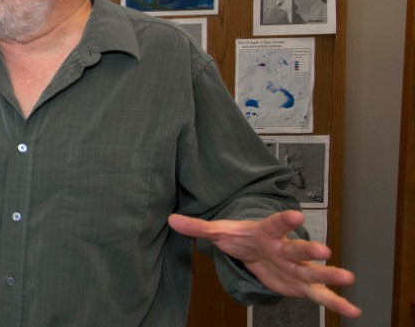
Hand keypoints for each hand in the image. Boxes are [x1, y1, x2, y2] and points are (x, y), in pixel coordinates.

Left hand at [168, 211, 359, 317]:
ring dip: (330, 275)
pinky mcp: (301, 284)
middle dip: (310, 251)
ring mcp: (295, 267)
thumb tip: (170, 220)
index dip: (284, 219)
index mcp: (267, 233)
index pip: (275, 224)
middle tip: (324, 251)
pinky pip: (320, 294)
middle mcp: (285, 249)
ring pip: (313, 271)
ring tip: (348, 278)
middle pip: (298, 249)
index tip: (295, 214)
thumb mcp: (219, 232)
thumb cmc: (241, 237)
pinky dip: (337, 302)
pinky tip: (354, 310)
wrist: (256, 247)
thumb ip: (198, 227)